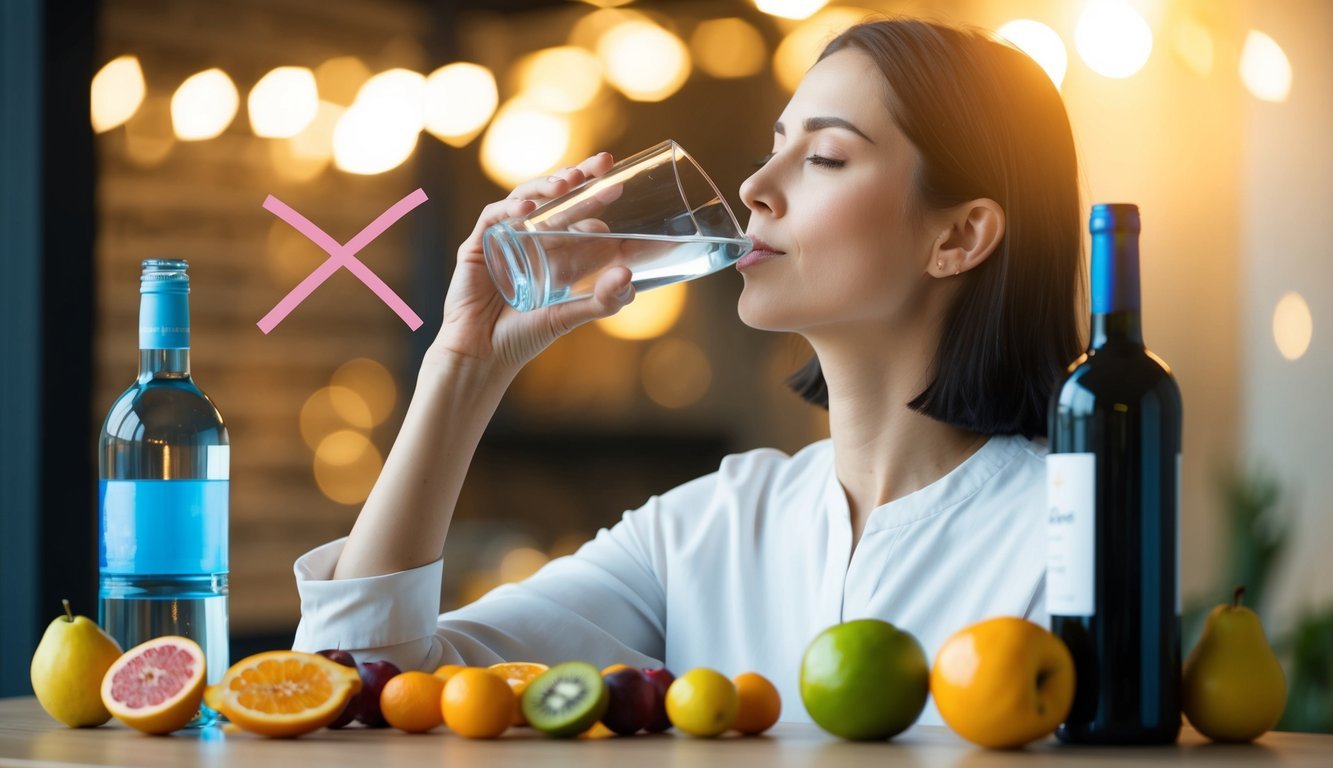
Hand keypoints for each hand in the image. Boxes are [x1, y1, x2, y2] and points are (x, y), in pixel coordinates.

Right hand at [432, 152, 634, 374]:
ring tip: (569, 181)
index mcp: (555, 250)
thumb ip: (604, 301)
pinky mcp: (477, 246)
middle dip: (579, 176)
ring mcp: (503, 238)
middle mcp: (529, 239)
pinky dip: (510, 209)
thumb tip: (629, 273)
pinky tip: (528, 208)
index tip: (620, 184)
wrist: (481, 356)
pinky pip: (492, 217)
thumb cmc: (523, 337)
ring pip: (525, 198)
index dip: (597, 195)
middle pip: (555, 197)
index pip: (578, 213)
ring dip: (547, 185)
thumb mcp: (571, 316)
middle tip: (604, 163)